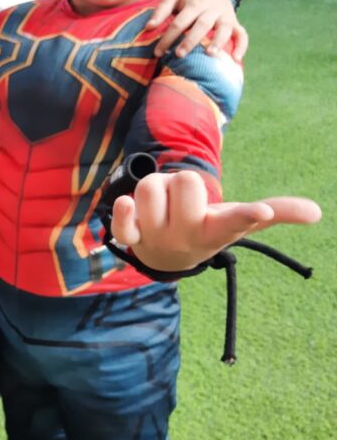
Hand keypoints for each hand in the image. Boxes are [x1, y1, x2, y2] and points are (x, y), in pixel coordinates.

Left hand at [111, 170, 321, 272]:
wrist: (166, 259)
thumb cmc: (207, 229)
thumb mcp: (238, 223)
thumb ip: (276, 213)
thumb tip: (317, 212)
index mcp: (217, 232)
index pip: (236, 222)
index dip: (246, 214)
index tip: (257, 210)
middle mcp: (187, 236)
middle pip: (185, 181)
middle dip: (181, 180)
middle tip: (181, 199)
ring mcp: (156, 238)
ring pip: (151, 186)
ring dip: (154, 188)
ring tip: (161, 205)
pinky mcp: (129, 237)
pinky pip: (121, 220)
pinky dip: (121, 211)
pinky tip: (126, 206)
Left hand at [149, 0, 247, 61]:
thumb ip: (161, 11)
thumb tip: (148, 27)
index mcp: (194, 3)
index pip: (179, 22)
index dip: (168, 37)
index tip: (157, 53)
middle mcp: (211, 9)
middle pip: (202, 25)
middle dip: (191, 40)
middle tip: (179, 55)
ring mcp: (225, 15)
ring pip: (224, 28)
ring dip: (218, 41)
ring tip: (210, 55)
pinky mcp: (235, 21)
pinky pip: (242, 33)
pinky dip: (242, 46)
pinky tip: (236, 59)